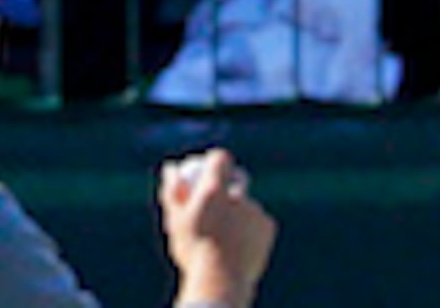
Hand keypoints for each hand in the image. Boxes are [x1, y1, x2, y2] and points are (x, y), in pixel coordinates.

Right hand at [158, 149, 276, 307]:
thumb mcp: (175, 221)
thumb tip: (172, 168)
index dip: (215, 163)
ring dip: (237, 215)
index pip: (220, 158)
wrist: (221, 281)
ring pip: (245, 206)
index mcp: (214, 190)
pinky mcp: (267, 227)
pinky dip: (248, 230)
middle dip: (229, 186)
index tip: (209, 172)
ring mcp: (255, 211)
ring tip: (223, 240)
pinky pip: (256, 223)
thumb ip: (173, 191)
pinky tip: (237, 247)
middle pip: (238, 179)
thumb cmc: (193, 251)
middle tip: (218, 204)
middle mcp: (238, 195)